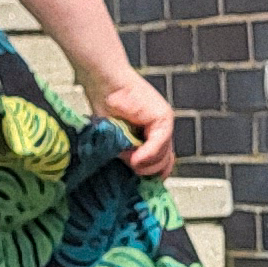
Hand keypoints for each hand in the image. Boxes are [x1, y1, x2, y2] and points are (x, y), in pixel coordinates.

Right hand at [83, 63, 176, 181]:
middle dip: (147, 172)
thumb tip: (135, 173)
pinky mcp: (163, 118)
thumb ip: (129, 155)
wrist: (103, 83)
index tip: (138, 183)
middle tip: (130, 168)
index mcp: (150, 135)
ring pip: (163, 158)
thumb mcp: (116, 139)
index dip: (151, 176)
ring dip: (144, 164)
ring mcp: (164, 124)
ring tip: (128, 157)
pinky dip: (147, 155)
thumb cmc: (105, 105)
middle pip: (164, 164)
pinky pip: (159, 145)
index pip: (161, 163)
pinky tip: (134, 157)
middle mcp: (160, 130)